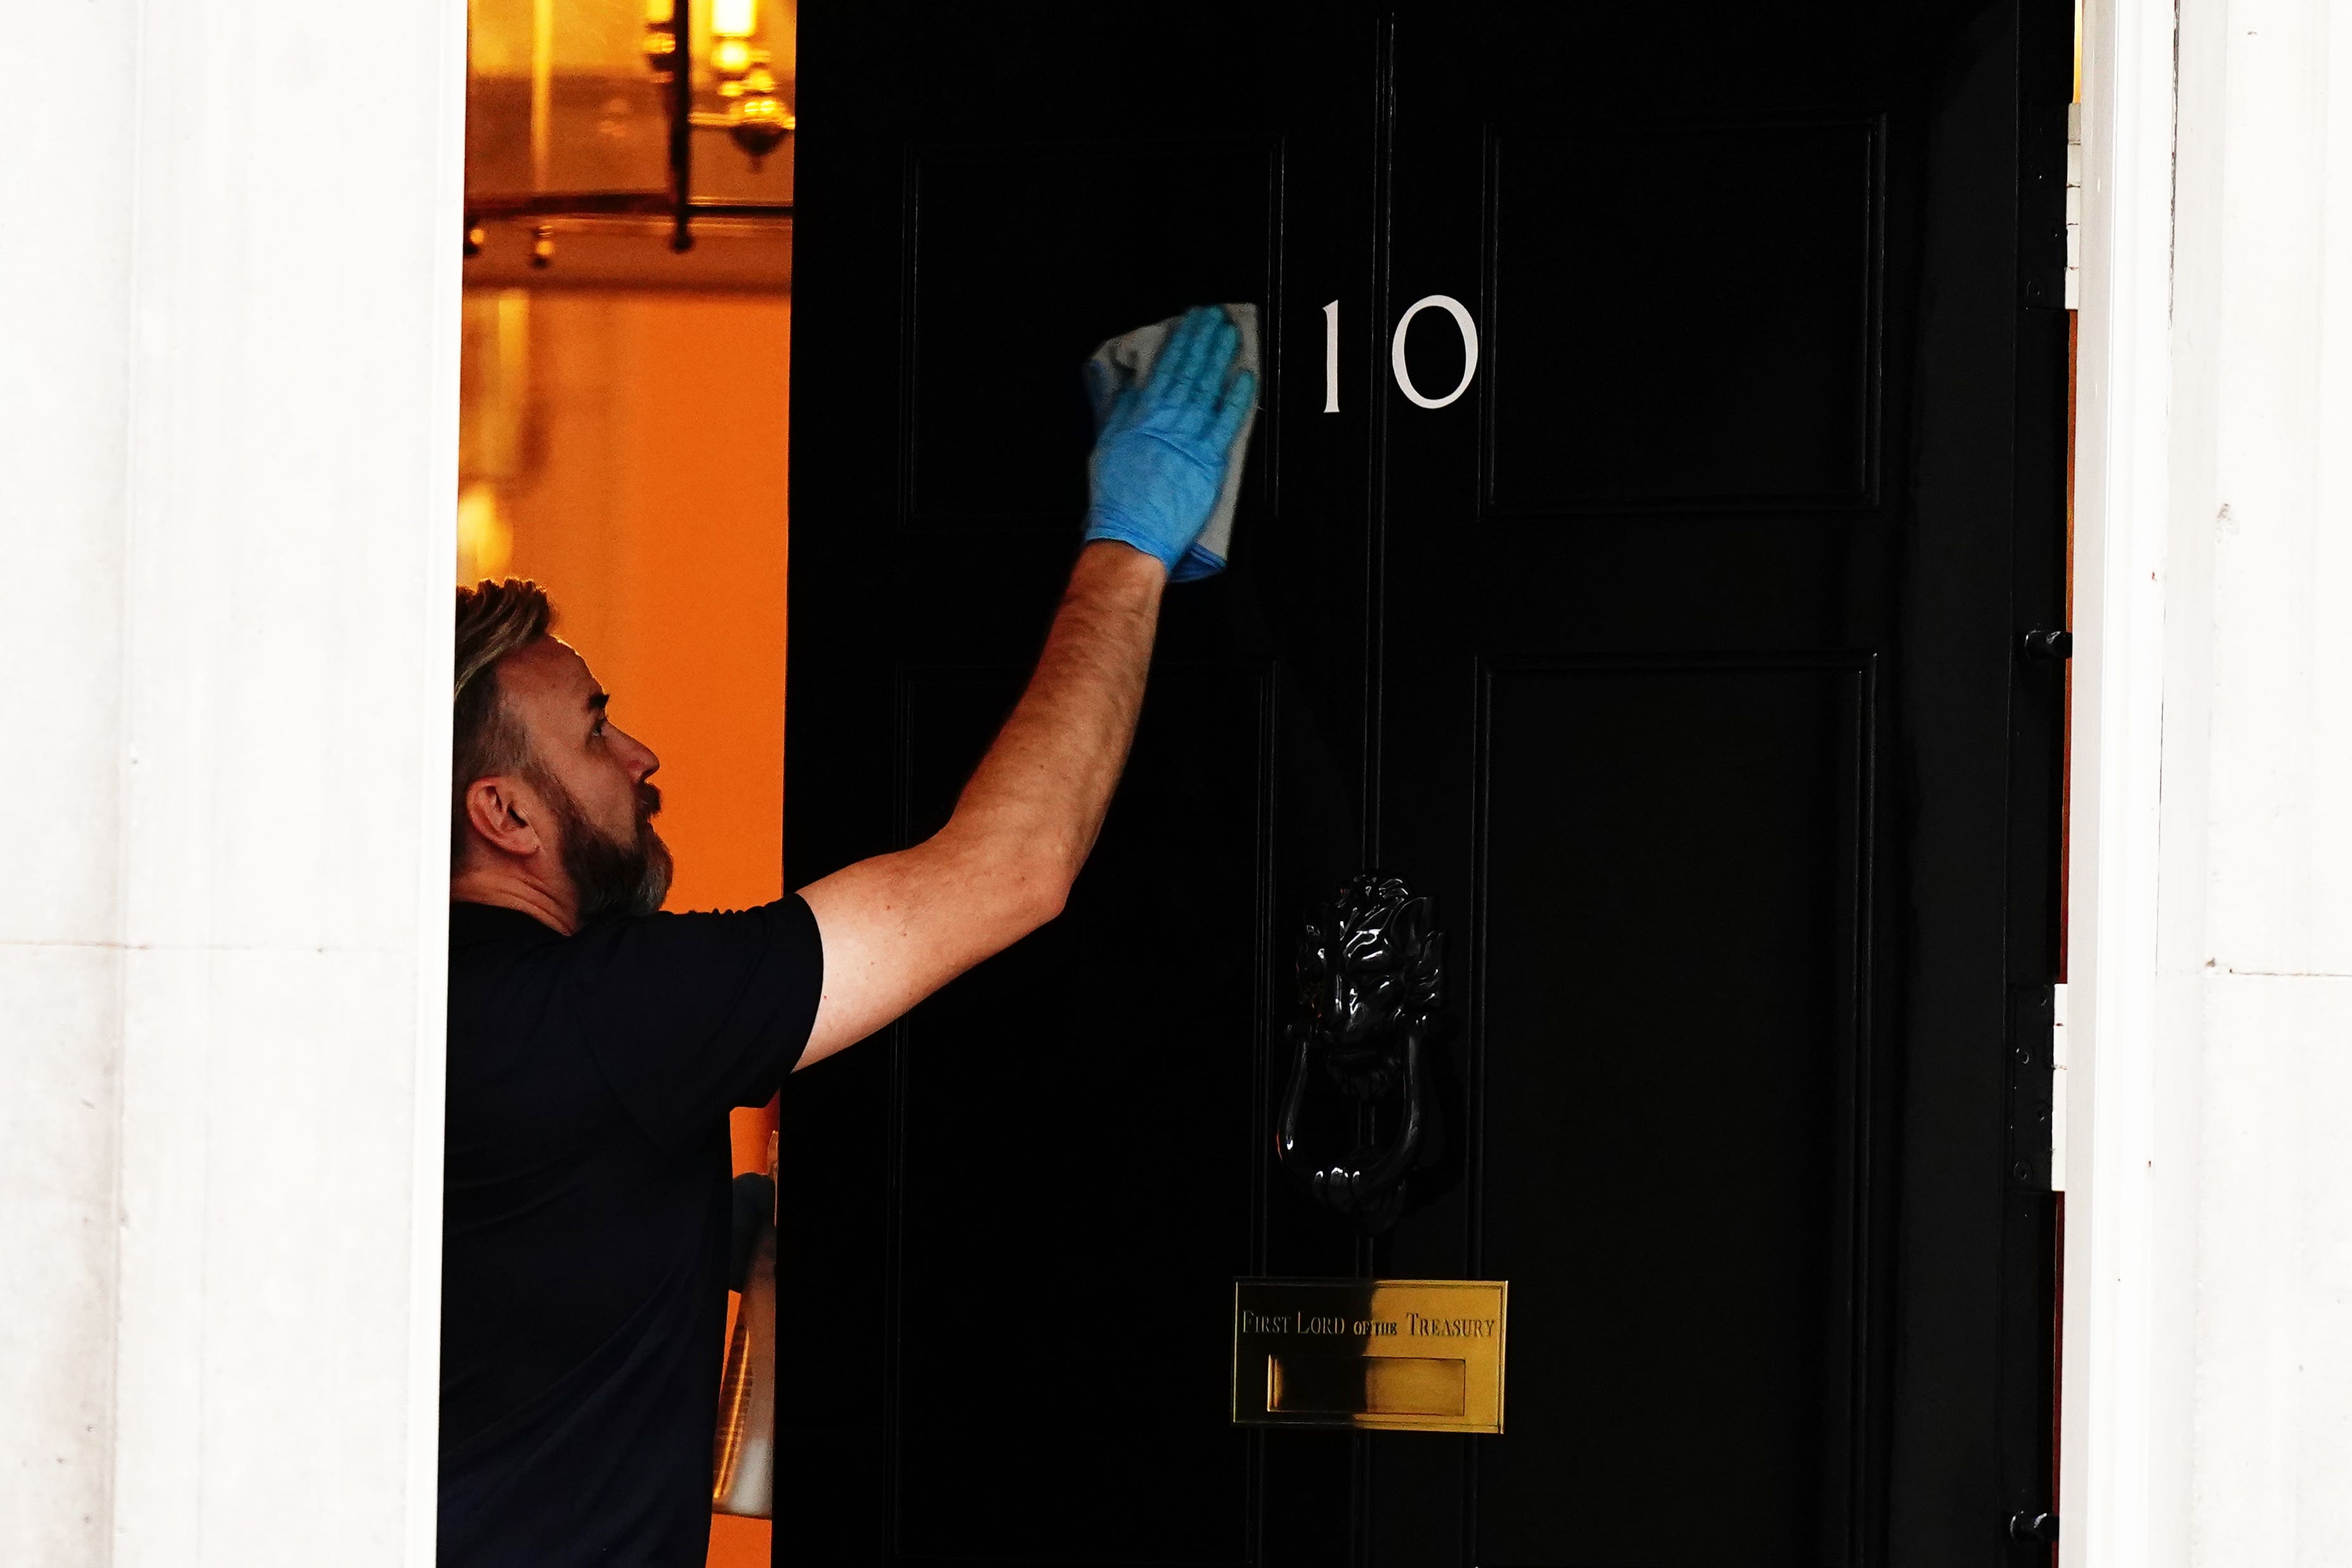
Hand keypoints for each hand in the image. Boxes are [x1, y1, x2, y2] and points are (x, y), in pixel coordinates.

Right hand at [1082, 305, 1257, 576]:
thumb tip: (1131, 386)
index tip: (1191, 323)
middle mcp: (1168, 420)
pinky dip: (1236, 397)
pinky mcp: (1210, 460)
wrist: (1133, 534)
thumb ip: (1121, 413)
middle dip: (1203, 340)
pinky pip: (1227, 422)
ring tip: (1229, 334)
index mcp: (1143, 415)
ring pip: (1208, 388)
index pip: (1166, 368)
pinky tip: (1244, 377)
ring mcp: (1191, 438)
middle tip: (1216, 317)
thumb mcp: (1106, 447)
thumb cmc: (1117, 497)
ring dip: (1220, 358)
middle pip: (1190, 371)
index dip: (1181, 342)